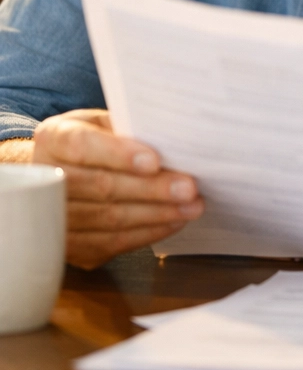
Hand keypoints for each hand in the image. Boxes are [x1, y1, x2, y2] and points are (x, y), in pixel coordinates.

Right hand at [32, 109, 203, 269]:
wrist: (60, 174)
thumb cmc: (94, 141)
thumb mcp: (105, 122)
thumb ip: (129, 127)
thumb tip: (175, 137)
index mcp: (54, 138)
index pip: (82, 146)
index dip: (119, 154)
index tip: (155, 161)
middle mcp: (45, 179)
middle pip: (101, 187)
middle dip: (151, 189)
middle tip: (189, 188)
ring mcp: (52, 218)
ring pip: (108, 219)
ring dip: (156, 214)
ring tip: (191, 207)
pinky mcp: (67, 247)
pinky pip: (110, 244)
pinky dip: (147, 233)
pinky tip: (173, 222)